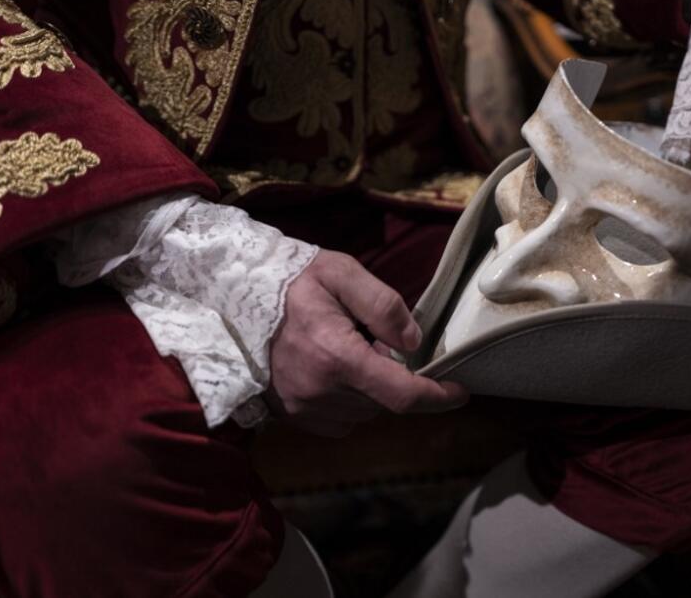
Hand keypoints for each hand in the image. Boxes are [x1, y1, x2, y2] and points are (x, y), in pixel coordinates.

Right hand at [265, 250, 468, 436]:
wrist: (229, 299)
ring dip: (370, 387)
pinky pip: (341, 418)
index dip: (438, 397)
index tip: (462, 391)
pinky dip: (349, 398)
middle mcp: (321, 393)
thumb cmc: (291, 280)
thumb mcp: (340, 272)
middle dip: (392, 375)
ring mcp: (304, 410)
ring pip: (365, 411)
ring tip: (344, 349)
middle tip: (369, 337)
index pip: (402, 395)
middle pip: (385, 401)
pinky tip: (330, 368)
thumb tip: (413, 343)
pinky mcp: (293, 417)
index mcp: (336, 358)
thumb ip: (383, 304)